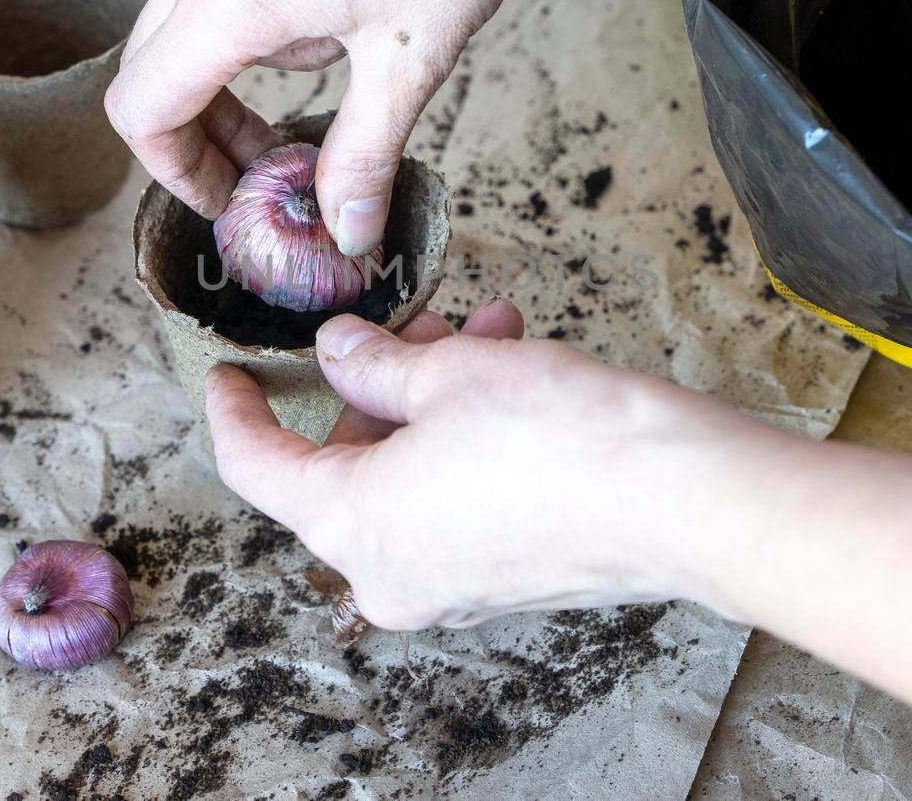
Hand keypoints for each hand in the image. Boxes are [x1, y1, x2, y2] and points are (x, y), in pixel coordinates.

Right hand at [105, 0, 711, 252]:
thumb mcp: (410, 59)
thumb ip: (364, 157)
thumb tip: (347, 231)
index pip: (141, 111)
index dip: (177, 173)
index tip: (233, 197)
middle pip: (150, 67)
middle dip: (201, 131)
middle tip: (273, 164)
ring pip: (181, 15)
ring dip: (228, 73)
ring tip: (321, 80)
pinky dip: (245, 15)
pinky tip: (330, 11)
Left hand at [205, 298, 764, 628]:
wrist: (684, 499)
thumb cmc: (563, 440)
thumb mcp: (448, 374)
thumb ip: (374, 363)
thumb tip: (340, 351)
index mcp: (353, 528)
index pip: (258, 467)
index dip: (236, 411)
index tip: (227, 375)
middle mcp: (393, 574)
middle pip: (342, 466)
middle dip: (373, 385)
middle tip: (412, 326)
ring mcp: (450, 585)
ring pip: (406, 475)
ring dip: (432, 400)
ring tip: (481, 332)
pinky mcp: (503, 578)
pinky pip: (454, 498)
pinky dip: (466, 439)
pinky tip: (512, 369)